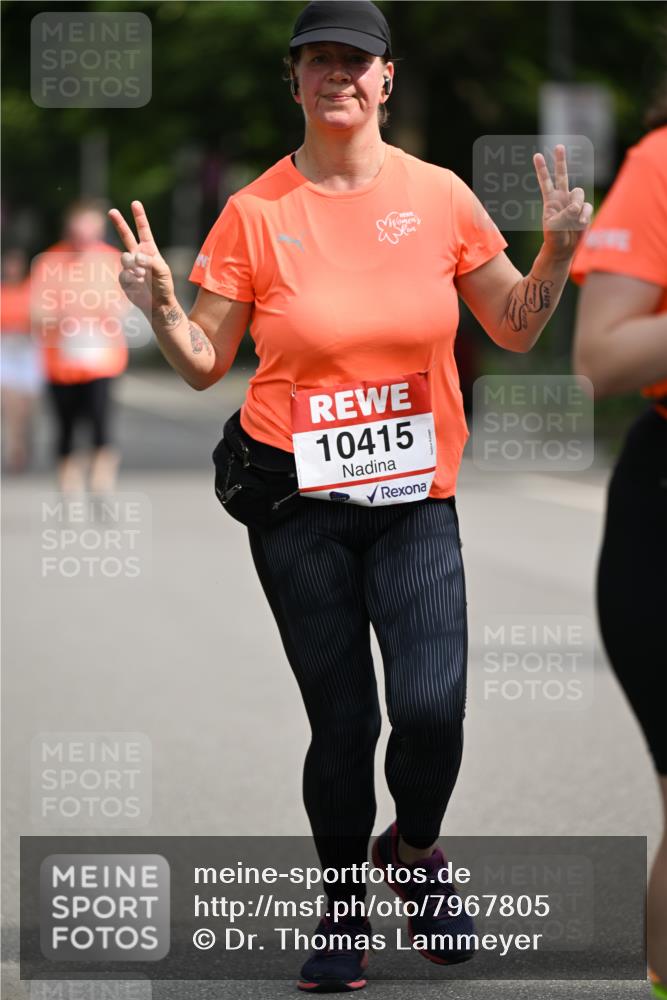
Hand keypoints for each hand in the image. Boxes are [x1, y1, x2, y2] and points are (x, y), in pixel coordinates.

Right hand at [107, 200, 174, 314]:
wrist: (157, 305)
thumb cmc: (164, 286)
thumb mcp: (163, 271)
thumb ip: (150, 260)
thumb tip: (135, 256)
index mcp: (149, 250)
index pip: (143, 230)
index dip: (139, 217)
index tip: (135, 203)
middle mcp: (138, 255)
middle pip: (126, 235)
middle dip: (119, 223)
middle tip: (111, 211)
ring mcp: (129, 266)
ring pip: (124, 258)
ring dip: (133, 265)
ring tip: (142, 275)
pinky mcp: (124, 278)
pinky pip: (123, 273)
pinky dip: (131, 278)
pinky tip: (138, 284)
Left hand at [533, 145, 592, 259]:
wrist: (563, 248)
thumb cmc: (554, 237)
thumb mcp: (554, 225)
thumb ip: (565, 213)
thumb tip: (577, 206)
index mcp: (550, 200)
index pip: (545, 181)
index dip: (542, 169)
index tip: (536, 156)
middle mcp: (562, 198)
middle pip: (562, 175)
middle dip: (560, 160)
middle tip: (559, 146)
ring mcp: (573, 202)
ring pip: (579, 192)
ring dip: (576, 204)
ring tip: (573, 217)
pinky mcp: (583, 210)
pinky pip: (586, 206)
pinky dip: (584, 214)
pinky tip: (580, 222)